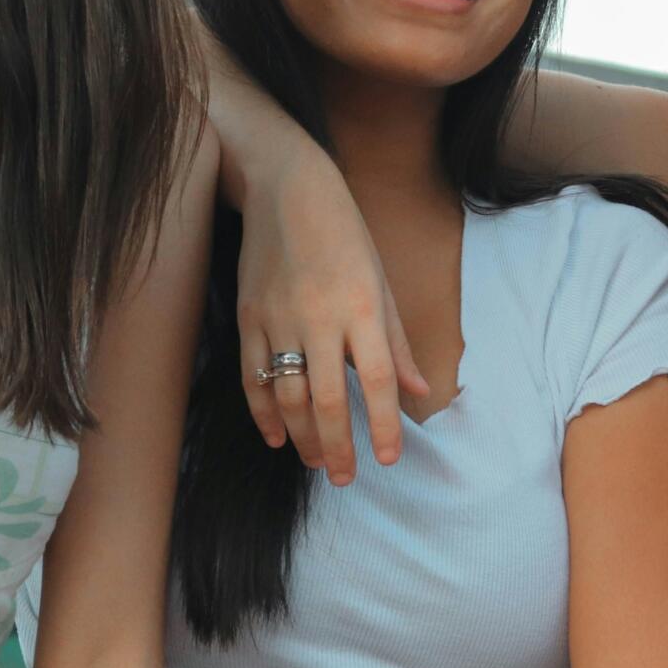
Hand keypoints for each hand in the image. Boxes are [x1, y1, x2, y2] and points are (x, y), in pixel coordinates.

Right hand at [235, 148, 429, 483]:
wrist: (285, 188)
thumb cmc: (344, 232)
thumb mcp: (381, 280)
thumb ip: (396, 342)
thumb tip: (419, 391)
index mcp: (362, 307)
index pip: (376, 380)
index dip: (382, 424)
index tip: (388, 459)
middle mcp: (320, 317)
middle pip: (327, 399)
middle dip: (337, 447)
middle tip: (344, 478)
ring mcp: (278, 318)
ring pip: (287, 395)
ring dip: (303, 437)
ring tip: (317, 462)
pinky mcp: (248, 317)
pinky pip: (253, 376)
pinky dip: (264, 413)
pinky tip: (277, 438)